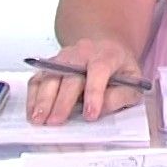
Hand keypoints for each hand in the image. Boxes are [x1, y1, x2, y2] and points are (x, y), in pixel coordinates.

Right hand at [23, 38, 143, 124]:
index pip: (99, 70)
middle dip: (62, 100)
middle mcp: (82, 52)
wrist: (105, 45)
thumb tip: (101, 109)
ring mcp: (63, 57)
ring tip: (38, 119)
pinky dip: (33, 96)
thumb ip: (122, 96)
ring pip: (50, 76)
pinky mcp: (50, 65)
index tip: (90, 114)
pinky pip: (38, 78)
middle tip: (56, 121)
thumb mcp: (133, 81)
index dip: (94, 93)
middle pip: (70, 75)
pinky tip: (32, 111)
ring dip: (42, 99)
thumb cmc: (119, 68)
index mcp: (107, 55)